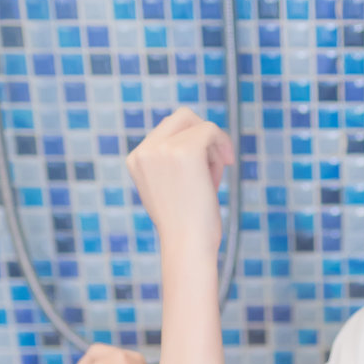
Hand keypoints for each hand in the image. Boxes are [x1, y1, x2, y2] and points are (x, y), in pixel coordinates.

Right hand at [126, 107, 233, 256]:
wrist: (187, 246)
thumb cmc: (186, 227)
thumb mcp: (169, 189)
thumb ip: (173, 163)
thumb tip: (200, 138)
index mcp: (136, 159)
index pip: (168, 130)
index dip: (192, 142)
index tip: (206, 166)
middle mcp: (145, 151)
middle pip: (182, 117)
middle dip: (204, 136)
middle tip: (218, 162)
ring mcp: (162, 149)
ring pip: (198, 124)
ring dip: (214, 148)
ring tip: (214, 177)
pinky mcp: (184, 150)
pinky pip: (211, 130)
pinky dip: (223, 144)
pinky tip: (227, 164)